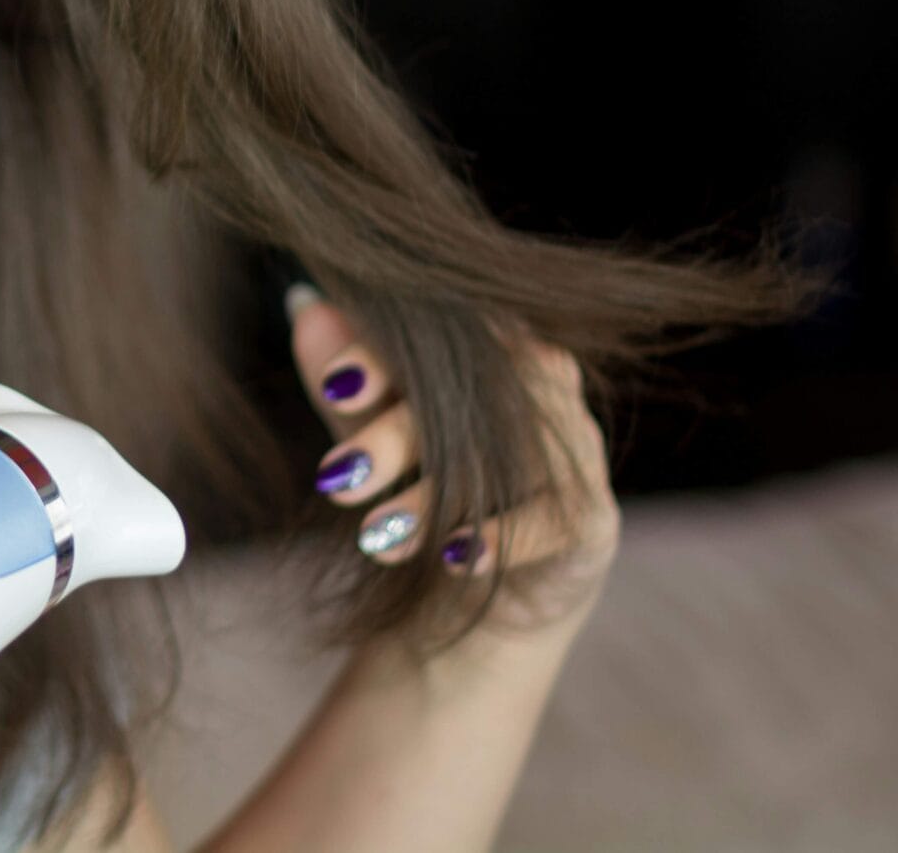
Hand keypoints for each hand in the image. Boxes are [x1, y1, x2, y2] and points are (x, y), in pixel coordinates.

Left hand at [286, 283, 619, 633]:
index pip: (440, 333)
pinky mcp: (594, 517)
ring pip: (508, 457)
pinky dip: (504, 536)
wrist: (477, 592)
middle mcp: (541, 385)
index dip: (387, 354)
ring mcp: (574, 449)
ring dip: (436, 496)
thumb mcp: (372, 433)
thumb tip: (304, 305)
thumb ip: (347, 380)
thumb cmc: (424, 484)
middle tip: (335, 479)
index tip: (335, 386)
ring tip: (375, 535)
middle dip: (395, 436)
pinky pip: (556, 518)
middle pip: (473, 394)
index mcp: (487, 346)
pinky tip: (455, 557)